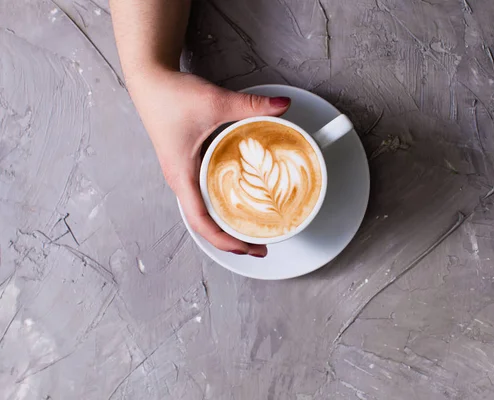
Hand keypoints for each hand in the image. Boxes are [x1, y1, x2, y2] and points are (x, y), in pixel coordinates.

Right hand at [127, 70, 289, 256]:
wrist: (149, 79)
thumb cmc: (171, 96)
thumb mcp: (215, 102)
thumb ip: (251, 106)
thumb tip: (283, 107)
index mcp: (182, 176)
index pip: (201, 222)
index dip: (224, 240)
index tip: (248, 247)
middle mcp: (180, 180)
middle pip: (203, 224)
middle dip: (230, 239)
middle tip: (260, 245)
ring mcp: (182, 174)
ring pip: (203, 211)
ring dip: (225, 224)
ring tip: (251, 230)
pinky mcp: (186, 165)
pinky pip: (203, 195)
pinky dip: (220, 206)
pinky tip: (239, 202)